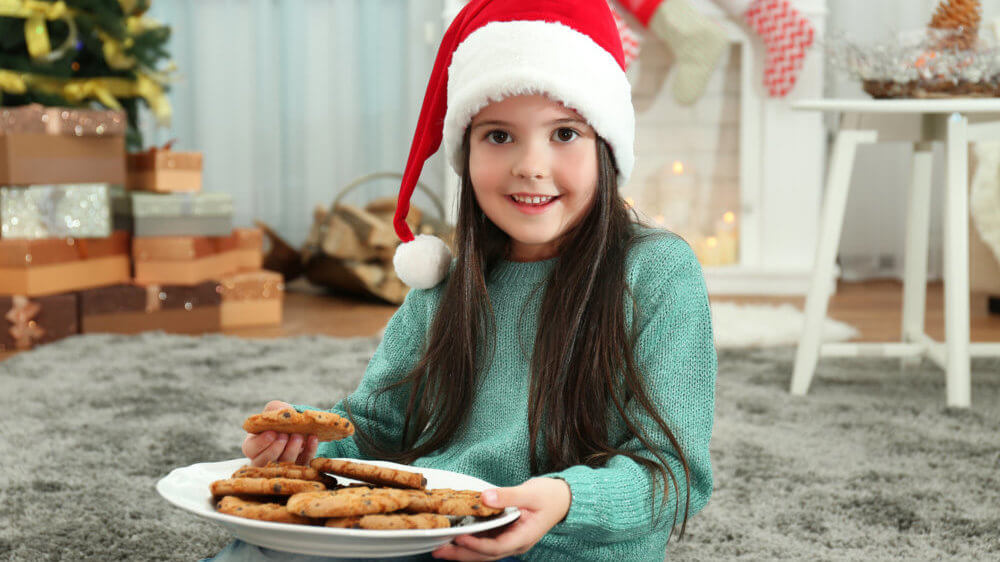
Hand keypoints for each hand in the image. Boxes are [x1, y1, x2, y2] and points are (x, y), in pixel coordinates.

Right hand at [241, 400, 318, 466]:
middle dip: (276, 448)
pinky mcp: (298, 468)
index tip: (272, 433)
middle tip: (285, 436)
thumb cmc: (280, 420)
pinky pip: (303, 463)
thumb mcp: (275, 411)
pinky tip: (313, 438)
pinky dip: (309, 450)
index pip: (251, 450)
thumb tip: (283, 410)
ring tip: (298, 436)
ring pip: (283, 466)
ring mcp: (281, 467)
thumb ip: (275, 408)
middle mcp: (264, 461)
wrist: (298, 426)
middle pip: (266, 461)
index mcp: (253, 447)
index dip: (261, 443)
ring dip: (291, 450)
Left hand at [431, 477, 571, 560]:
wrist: (562, 498)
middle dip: (461, 555)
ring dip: (462, 552)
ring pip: (483, 552)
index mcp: (524, 537)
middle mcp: (516, 543)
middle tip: (438, 551)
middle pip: (485, 555)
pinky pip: (485, 542)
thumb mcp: (531, 492)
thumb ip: (508, 495)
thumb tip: (485, 497)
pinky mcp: (505, 534)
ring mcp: (510, 540)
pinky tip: (455, 538)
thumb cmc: (550, 496)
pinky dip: (470, 542)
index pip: (497, 546)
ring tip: (440, 548)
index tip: (460, 538)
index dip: (477, 545)